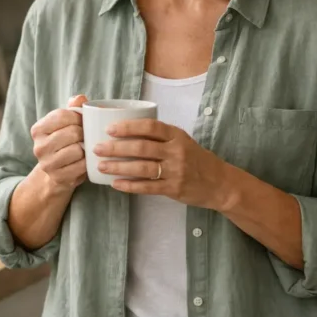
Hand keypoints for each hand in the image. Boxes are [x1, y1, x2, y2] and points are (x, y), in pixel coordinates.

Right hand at [29, 95, 88, 191]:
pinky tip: (84, 161)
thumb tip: (80, 98)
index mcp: (38, 130)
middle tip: (85, 137)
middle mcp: (39, 147)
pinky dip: (87, 163)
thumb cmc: (64, 142)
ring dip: (85, 149)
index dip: (78, 117)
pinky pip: (82, 165)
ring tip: (84, 149)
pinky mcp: (59, 177)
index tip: (82, 122)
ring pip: (77, 149)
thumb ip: (73, 108)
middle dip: (84, 133)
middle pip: (72, 132)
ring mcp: (47, 164)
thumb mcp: (65, 123)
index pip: (62, 115)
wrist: (56, 173)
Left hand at [94, 119, 234, 210]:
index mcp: (176, 135)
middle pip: (142, 148)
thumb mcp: (181, 141)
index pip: (150, 127)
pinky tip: (115, 184)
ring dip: (119, 167)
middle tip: (97, 148)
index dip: (128, 127)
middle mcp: (176, 152)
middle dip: (116, 148)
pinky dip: (130, 186)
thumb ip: (159, 136)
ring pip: (142, 168)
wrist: (219, 183)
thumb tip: (125, 129)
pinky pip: (147, 187)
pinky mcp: (174, 189)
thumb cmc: (195, 159)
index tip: (109, 129)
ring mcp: (175, 171)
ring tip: (101, 166)